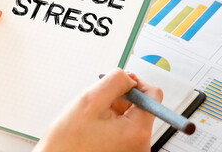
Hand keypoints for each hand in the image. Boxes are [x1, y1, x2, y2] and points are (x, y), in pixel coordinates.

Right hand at [34, 69, 162, 151]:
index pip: (153, 94)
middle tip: (99, 101)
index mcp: (137, 131)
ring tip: (94, 116)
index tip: (119, 82)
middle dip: (122, 97)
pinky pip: (125, 128)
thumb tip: (129, 76)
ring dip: (114, 109)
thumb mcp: (90, 100)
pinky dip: (111, 121)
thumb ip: (115, 81)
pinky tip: (95, 125)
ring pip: (131, 116)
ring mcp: (133, 149)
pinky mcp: (125, 150)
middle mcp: (141, 144)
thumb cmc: (68, 141)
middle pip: (142, 106)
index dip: (136, 82)